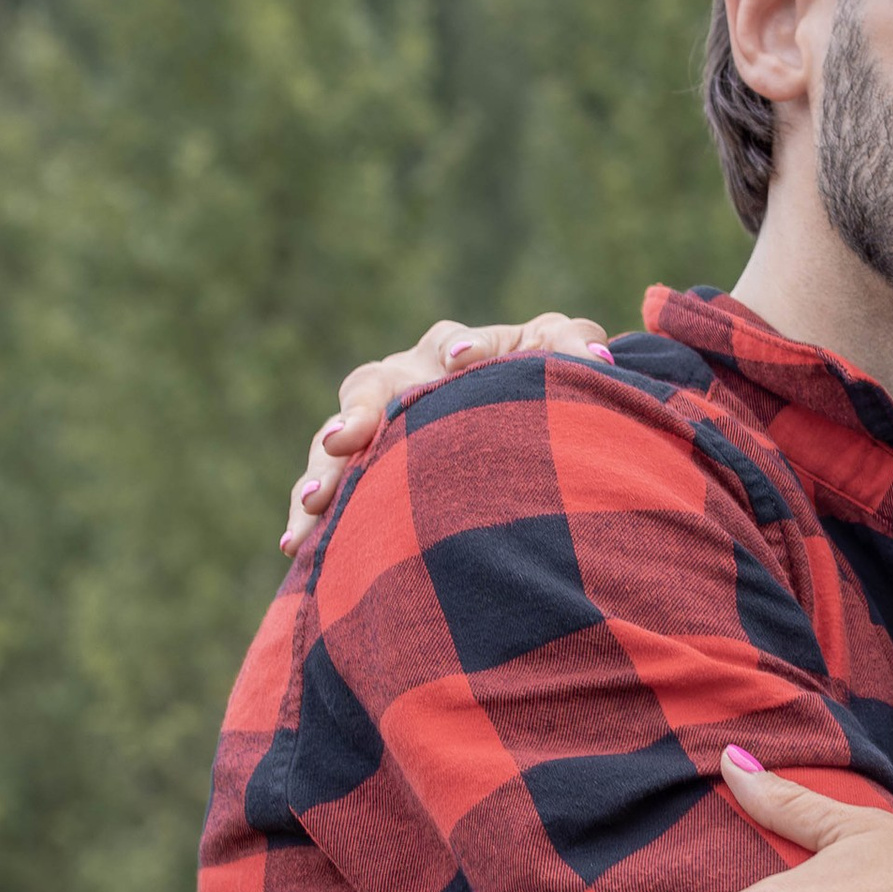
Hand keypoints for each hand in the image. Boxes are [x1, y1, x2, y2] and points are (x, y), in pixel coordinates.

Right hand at [278, 312, 609, 555]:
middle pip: (373, 387)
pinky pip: (330, 491)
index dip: (459, 354)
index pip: (452, 345)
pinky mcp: (360, 474)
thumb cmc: (546, 390)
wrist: (521, 445)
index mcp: (457, 349)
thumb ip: (574, 348)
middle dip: (360, 413)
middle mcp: (404, 379)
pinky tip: (297, 546)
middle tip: (344, 438)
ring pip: (338, 440)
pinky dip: (313, 517)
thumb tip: (595, 357)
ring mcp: (376, 426)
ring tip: (313, 503)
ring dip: (324, 470)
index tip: (462, 363)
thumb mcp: (567, 362)